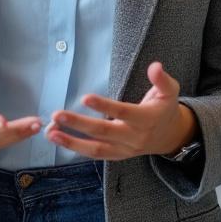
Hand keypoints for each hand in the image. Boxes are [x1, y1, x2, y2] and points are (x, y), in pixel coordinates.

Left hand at [47, 62, 197, 160]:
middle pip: (103, 132)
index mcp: (146, 119)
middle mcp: (134, 137)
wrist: (170, 137)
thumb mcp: (170, 92)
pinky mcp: (116, 155)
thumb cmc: (165, 109)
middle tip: (57, 115)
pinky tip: (58, 139)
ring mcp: (124, 149)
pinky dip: (75, 149)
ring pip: (96, 149)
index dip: (104, 106)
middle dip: (78, 124)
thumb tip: (155, 66)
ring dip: (71, 142)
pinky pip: (95, 154)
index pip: (123, 112)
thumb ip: (162, 80)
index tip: (85, 98)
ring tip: (50, 132)